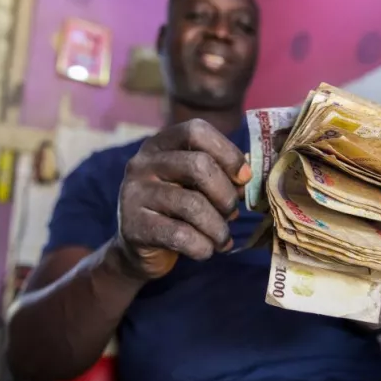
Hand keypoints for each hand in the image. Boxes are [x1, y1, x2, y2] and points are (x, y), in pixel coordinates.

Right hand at [110, 119, 250, 279]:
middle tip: (232, 213)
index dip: (228, 153)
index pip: (196, 131)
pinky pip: (181, 236)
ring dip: (218, 228)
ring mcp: (134, 193)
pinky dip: (203, 247)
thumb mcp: (195, 185)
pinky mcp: (134, 227)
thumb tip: (246, 178)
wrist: (140, 248)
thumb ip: (219, 174)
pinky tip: (207, 250)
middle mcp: (142, 163)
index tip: (244, 178)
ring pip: (193, 205)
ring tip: (223, 238)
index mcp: (160, 144)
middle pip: (198, 165)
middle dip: (226, 194)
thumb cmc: (176, 210)